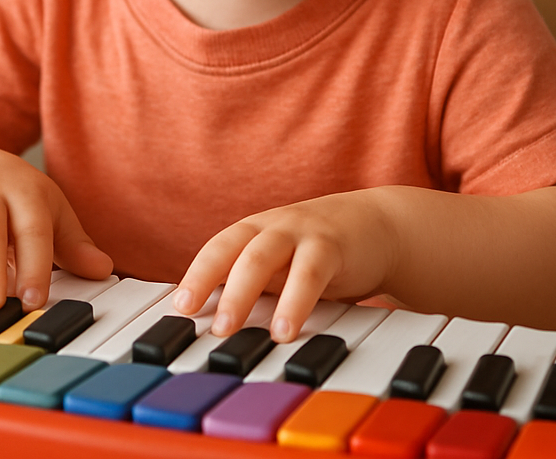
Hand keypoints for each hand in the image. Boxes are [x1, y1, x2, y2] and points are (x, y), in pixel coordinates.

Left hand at [173, 190, 394, 342]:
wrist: (377, 225)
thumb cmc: (320, 254)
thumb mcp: (282, 267)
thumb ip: (254, 289)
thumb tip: (213, 327)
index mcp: (253, 232)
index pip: (217, 249)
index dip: (195, 275)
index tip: (178, 308)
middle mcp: (271, 227)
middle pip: (231, 248)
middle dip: (208, 281)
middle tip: (192, 317)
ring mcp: (300, 232)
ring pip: (262, 256)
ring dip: (242, 293)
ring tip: (229, 330)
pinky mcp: (332, 245)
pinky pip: (308, 272)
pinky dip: (294, 302)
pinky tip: (285, 331)